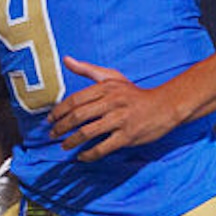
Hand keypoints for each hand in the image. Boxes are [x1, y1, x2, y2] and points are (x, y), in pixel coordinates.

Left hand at [48, 56, 180, 161]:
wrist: (165, 106)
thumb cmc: (134, 94)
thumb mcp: (113, 77)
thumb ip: (88, 69)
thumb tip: (66, 60)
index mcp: (106, 88)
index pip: (75, 100)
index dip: (59, 111)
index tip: (50, 120)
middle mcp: (112, 102)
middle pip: (79, 116)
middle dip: (61, 127)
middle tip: (53, 134)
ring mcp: (120, 120)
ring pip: (88, 132)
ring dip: (72, 141)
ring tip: (64, 146)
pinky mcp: (128, 136)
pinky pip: (103, 147)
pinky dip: (90, 154)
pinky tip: (82, 156)